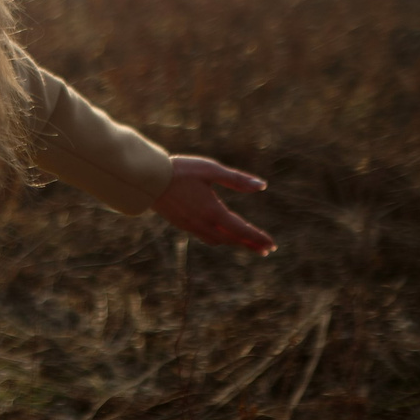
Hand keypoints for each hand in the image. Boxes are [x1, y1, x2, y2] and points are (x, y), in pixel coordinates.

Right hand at [152, 155, 275, 254]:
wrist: (147, 179)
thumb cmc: (181, 170)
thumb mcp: (212, 170)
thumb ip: (237, 180)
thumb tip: (262, 186)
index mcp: (213, 211)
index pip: (241, 230)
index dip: (257, 238)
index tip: (272, 246)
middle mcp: (203, 223)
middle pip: (232, 239)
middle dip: (250, 244)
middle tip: (265, 249)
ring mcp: (191, 226)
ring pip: (218, 240)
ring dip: (234, 242)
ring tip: (246, 243)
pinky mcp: (181, 224)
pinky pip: (205, 236)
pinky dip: (218, 238)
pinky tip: (220, 234)